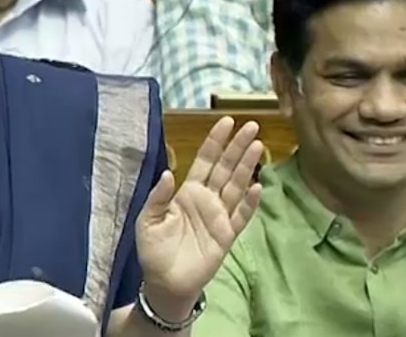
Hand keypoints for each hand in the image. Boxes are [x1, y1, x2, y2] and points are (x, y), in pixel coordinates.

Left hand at [134, 117, 262, 319]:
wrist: (164, 284)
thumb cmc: (154, 251)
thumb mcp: (148, 220)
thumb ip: (158, 197)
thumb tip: (169, 173)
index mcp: (188, 192)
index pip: (205, 161)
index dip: (215, 141)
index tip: (226, 122)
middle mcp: (207, 199)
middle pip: (226, 167)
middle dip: (238, 146)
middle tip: (251, 125)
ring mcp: (219, 216)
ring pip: (236, 186)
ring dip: (247, 166)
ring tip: (257, 145)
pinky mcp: (227, 236)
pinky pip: (241, 216)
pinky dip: (250, 202)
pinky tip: (258, 187)